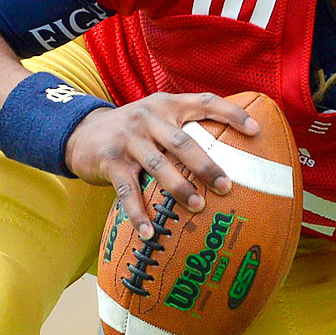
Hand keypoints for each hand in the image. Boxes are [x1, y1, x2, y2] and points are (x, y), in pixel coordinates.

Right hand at [64, 91, 260, 237]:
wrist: (80, 132)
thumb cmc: (132, 131)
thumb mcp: (157, 118)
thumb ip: (184, 129)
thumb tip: (230, 154)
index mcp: (167, 105)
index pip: (204, 102)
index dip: (231, 113)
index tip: (255, 131)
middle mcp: (149, 117)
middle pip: (183, 141)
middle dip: (206, 165)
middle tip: (227, 187)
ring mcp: (128, 139)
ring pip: (158, 165)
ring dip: (179, 188)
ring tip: (198, 207)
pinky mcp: (109, 161)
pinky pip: (127, 190)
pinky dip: (139, 212)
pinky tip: (149, 232)